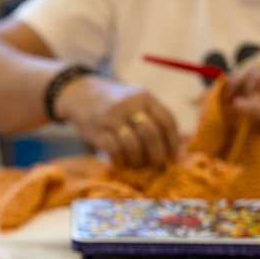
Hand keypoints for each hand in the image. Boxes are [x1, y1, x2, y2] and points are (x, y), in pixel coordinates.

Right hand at [54, 75, 179, 167]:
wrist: (80, 93)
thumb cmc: (115, 104)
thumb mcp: (136, 102)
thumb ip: (154, 119)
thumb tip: (179, 148)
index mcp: (145, 97)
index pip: (167, 121)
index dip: (173, 142)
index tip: (173, 157)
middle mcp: (130, 104)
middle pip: (151, 134)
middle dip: (157, 154)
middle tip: (157, 165)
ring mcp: (112, 116)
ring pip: (133, 145)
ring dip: (138, 160)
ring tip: (137, 164)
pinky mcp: (97, 129)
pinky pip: (114, 150)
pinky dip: (120, 160)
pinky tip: (121, 162)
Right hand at [225, 66, 259, 172]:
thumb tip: (236, 102)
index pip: (257, 73)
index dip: (242, 79)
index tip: (230, 94)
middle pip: (248, 83)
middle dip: (233, 88)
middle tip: (220, 101)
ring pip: (244, 96)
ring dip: (231, 100)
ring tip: (219, 109)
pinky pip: (244, 111)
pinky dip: (233, 113)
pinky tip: (226, 120)